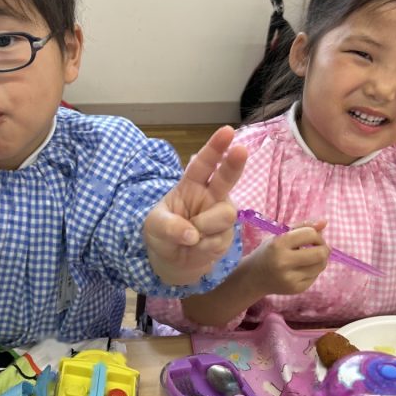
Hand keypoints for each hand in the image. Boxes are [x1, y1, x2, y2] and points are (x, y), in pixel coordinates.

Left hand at [144, 126, 247, 285]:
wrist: (173, 263)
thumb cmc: (163, 234)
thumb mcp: (154, 226)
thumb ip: (169, 227)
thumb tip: (192, 234)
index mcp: (191, 184)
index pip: (204, 163)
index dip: (215, 147)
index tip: (227, 131)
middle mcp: (211, 195)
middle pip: (226, 177)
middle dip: (234, 163)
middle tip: (240, 150)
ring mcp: (221, 215)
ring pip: (225, 214)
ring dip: (205, 226)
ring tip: (191, 236)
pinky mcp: (227, 235)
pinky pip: (220, 238)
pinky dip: (204, 246)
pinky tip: (196, 248)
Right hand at [246, 220, 329, 295]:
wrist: (253, 278)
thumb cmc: (268, 252)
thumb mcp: (279, 235)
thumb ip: (302, 227)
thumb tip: (324, 222)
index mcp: (278, 244)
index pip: (310, 234)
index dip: (316, 234)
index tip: (313, 237)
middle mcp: (283, 262)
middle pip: (320, 253)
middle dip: (324, 247)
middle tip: (318, 247)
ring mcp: (290, 278)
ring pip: (321, 266)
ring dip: (320, 259)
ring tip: (310, 257)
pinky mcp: (296, 289)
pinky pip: (315, 276)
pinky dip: (313, 270)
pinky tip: (302, 268)